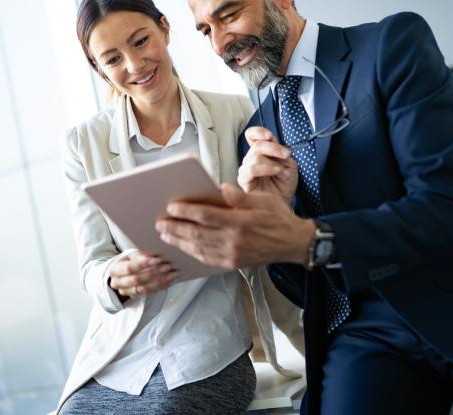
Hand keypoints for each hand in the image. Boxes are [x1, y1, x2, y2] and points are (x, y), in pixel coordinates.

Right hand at [108, 252, 176, 298]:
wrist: (122, 274)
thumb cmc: (129, 261)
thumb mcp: (131, 255)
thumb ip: (140, 255)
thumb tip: (156, 251)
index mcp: (115, 269)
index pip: (129, 268)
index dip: (144, 264)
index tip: (158, 259)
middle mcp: (118, 283)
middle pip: (137, 280)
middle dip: (154, 273)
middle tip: (168, 267)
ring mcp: (126, 292)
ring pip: (144, 289)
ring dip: (160, 281)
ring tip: (172, 274)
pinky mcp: (135, 297)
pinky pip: (149, 293)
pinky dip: (161, 286)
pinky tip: (170, 280)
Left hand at [155, 183, 314, 269]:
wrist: (293, 243)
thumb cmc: (277, 217)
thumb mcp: (262, 200)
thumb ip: (238, 196)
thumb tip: (219, 189)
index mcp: (240, 221)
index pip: (205, 216)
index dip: (185, 211)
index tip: (171, 206)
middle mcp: (234, 240)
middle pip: (196, 234)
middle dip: (174, 228)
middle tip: (159, 223)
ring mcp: (232, 255)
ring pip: (198, 249)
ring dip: (179, 242)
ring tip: (165, 235)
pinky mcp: (233, 263)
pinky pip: (207, 259)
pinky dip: (192, 253)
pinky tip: (183, 247)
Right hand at [238, 127, 297, 203]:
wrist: (285, 201)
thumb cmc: (285, 183)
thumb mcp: (288, 163)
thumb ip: (280, 151)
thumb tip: (272, 141)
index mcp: (260, 152)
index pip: (251, 135)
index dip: (258, 132)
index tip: (270, 136)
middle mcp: (250, 159)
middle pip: (257, 145)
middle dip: (274, 148)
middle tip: (286, 155)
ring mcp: (246, 170)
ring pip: (255, 157)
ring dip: (273, 163)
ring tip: (284, 172)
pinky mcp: (244, 181)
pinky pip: (251, 170)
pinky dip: (267, 169)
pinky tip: (278, 173)